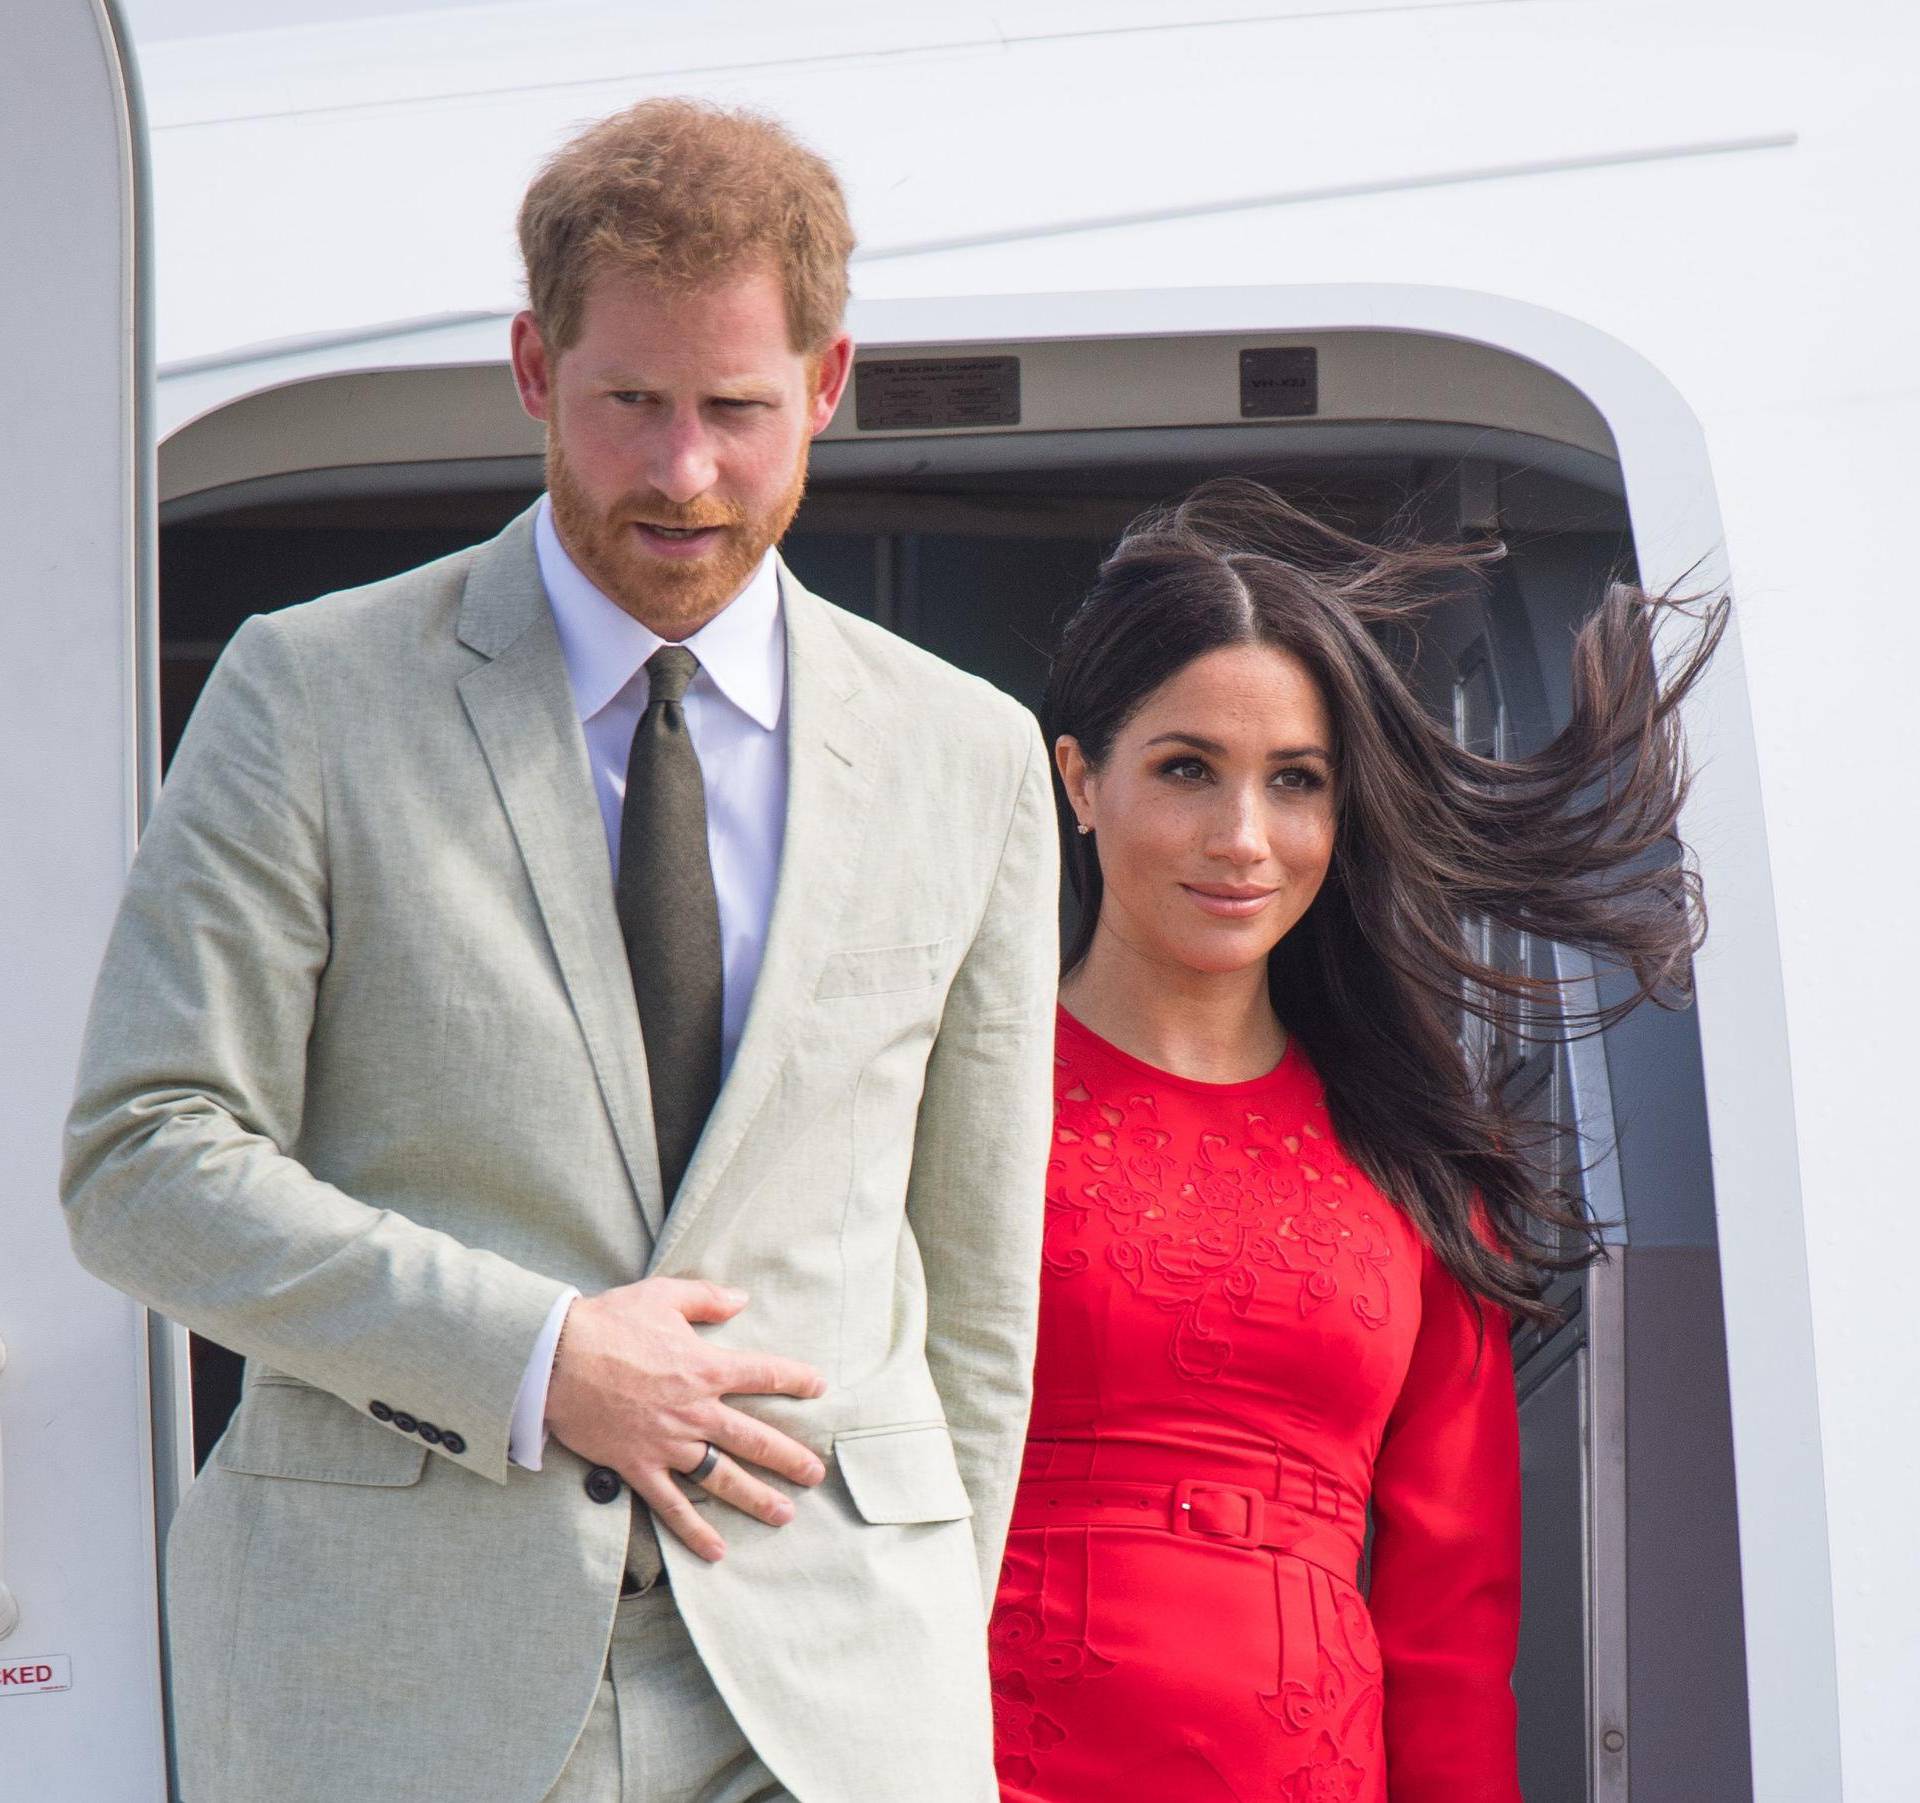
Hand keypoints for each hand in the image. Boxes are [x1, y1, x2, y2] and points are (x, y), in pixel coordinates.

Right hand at [543, 1278, 827, 1560]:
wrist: (555, 1358)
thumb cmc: (609, 1322)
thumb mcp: (663, 1295)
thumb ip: (707, 1297)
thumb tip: (742, 1298)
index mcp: (705, 1367)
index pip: (764, 1375)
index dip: (795, 1380)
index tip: (818, 1388)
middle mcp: (694, 1410)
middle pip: (754, 1439)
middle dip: (789, 1458)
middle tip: (815, 1474)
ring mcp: (668, 1443)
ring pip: (722, 1477)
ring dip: (756, 1498)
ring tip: (784, 1514)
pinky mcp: (638, 1466)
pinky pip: (672, 1505)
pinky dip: (695, 1530)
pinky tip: (716, 1550)